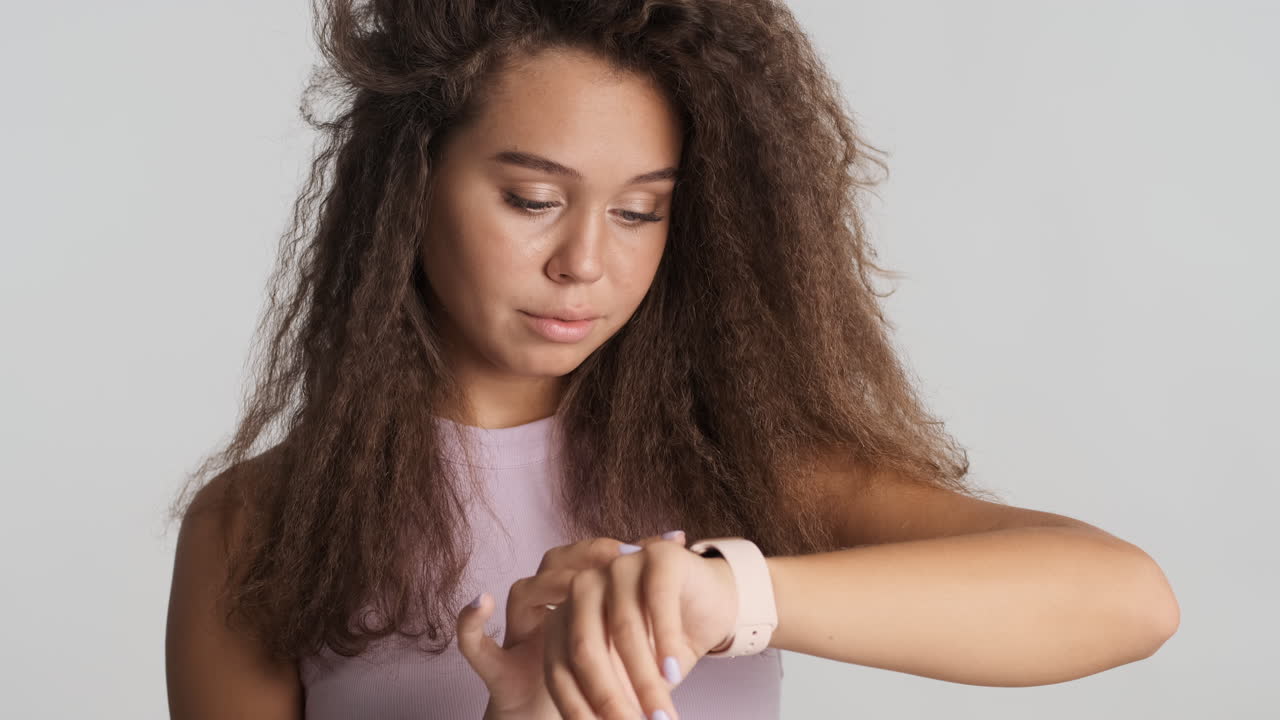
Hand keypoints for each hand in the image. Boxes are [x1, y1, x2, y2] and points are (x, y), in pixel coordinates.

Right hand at [456, 531, 689, 719]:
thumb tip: (678, 534)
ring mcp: (518, 632)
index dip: (615, 546)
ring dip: (548, 587)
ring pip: (522, 592)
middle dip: (586, 558)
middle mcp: (542, 605)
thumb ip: (641, 587)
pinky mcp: (498, 667)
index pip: (589, 556)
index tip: (652, 544)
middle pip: (555, 565)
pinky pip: (475, 643)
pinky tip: (481, 604)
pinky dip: (471, 624)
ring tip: (574, 583)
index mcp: (572, 595)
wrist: (547, 718)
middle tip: (621, 558)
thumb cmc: (590, 672)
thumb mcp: (621, 630)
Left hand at [541, 534, 738, 719]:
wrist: (711, 608)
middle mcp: (584, 588)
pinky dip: (665, 641)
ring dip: (645, 681)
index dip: (577, 709)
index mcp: (564, 617)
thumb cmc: (661, 650)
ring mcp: (619, 567)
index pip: (559, 669)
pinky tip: (672, 673)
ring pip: (623, 629)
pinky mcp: (657, 556)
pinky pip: (657, 602)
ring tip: (662, 717)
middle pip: (584, 649)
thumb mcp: (627, 680)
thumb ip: (607, 699)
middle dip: (609, 698)